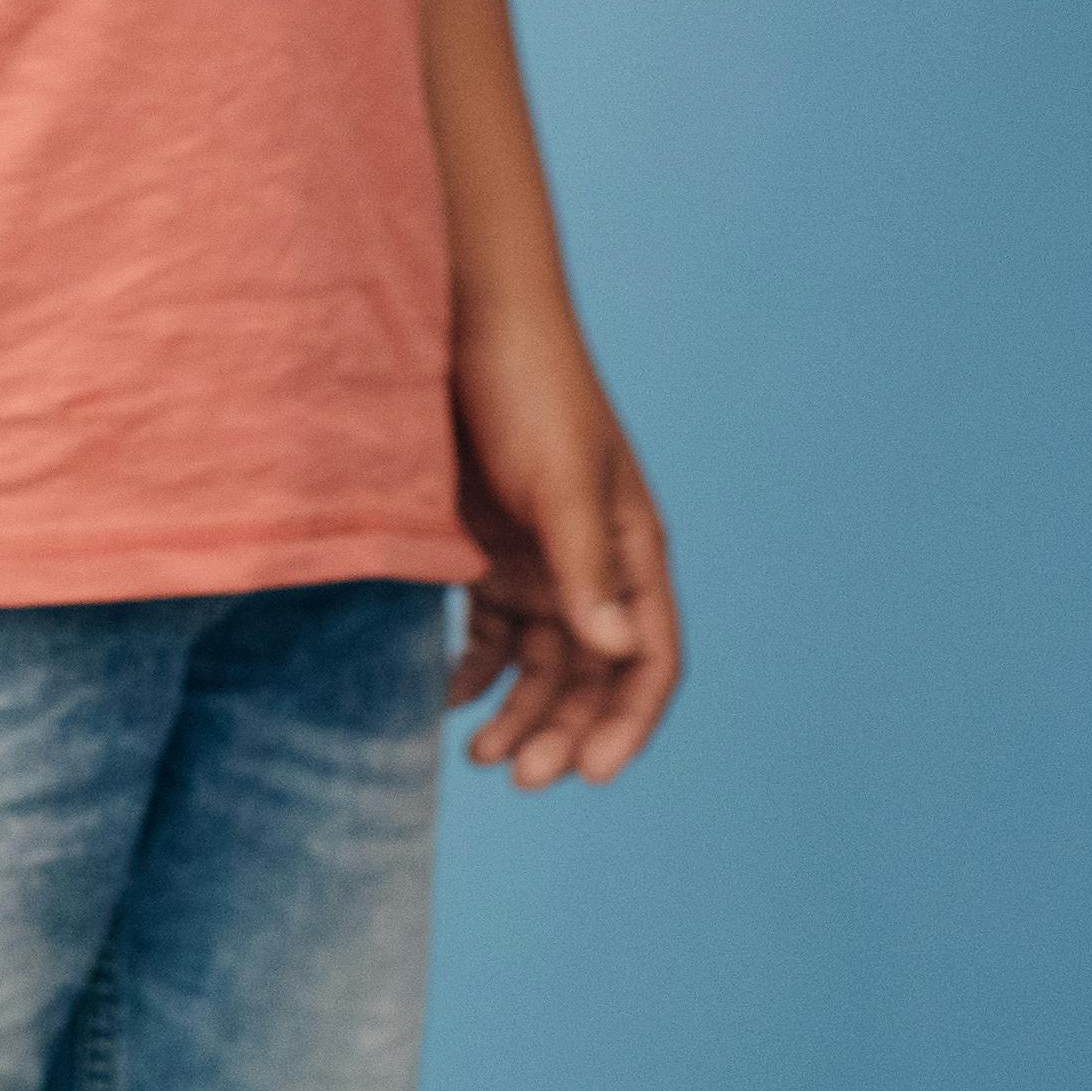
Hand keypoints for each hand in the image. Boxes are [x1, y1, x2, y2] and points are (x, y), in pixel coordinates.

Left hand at [446, 289, 678, 785]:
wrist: (454, 316)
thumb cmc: (526, 383)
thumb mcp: (561, 476)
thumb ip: (585, 565)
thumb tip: (614, 651)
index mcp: (632, 549)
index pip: (649, 658)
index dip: (629, 721)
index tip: (593, 774)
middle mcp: (590, 565)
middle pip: (589, 675)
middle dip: (563, 730)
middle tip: (518, 774)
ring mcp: (534, 561)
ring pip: (536, 665)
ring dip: (517, 714)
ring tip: (479, 755)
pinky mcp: (479, 551)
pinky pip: (484, 634)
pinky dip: (470, 673)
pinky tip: (442, 698)